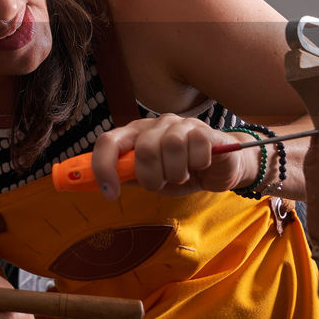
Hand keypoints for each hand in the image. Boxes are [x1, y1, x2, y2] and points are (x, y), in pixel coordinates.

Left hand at [90, 113, 257, 197]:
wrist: (219, 168)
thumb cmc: (181, 172)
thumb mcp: (151, 178)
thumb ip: (128, 176)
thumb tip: (98, 183)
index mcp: (135, 133)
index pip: (108, 141)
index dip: (104, 167)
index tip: (109, 194)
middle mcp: (155, 124)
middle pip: (144, 149)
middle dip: (151, 177)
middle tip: (162, 184)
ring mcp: (180, 124)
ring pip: (171, 146)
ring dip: (176, 172)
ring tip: (182, 174)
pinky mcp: (204, 130)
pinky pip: (197, 148)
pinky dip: (197, 164)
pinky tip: (200, 165)